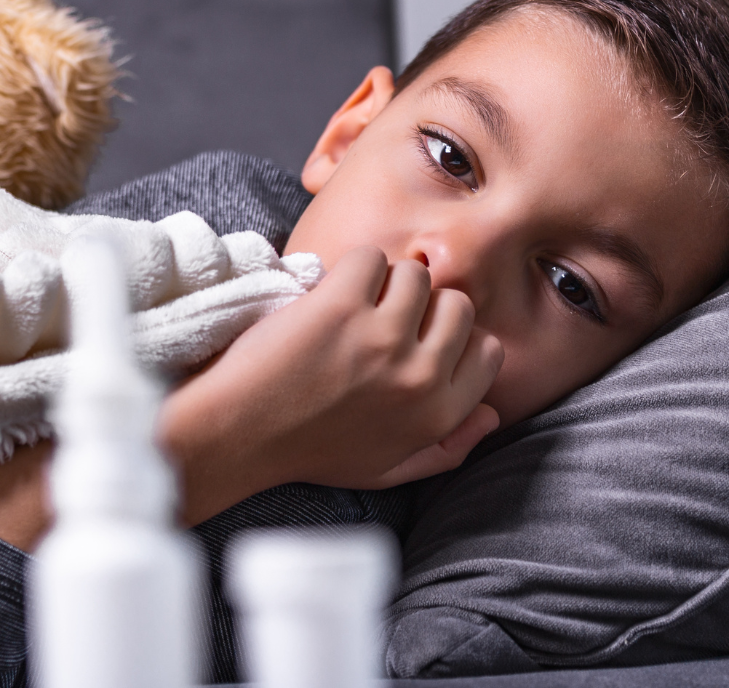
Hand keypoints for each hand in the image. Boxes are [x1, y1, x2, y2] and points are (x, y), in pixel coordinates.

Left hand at [159, 246, 502, 524]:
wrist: (237, 434)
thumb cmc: (308, 451)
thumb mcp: (385, 469)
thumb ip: (445, 448)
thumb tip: (490, 416)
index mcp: (438, 415)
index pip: (487, 351)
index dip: (451, 338)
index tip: (416, 339)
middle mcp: (420, 377)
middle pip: (457, 305)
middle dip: (421, 307)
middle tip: (378, 319)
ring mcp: (383, 337)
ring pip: (415, 275)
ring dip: (383, 283)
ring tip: (349, 308)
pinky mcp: (341, 306)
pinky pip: (369, 258)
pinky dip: (348, 269)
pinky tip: (326, 296)